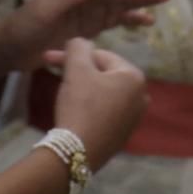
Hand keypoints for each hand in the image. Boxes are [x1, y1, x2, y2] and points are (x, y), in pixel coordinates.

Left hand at [0, 0, 168, 74]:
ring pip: (119, 7)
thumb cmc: (26, 27)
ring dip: (140, 6)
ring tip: (161, 4)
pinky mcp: (86, 29)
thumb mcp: (47, 9)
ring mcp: (86, 14)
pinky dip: (129, 20)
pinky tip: (145, 23)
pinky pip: (113, 22)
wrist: (10, 48)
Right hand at [43, 39, 147, 169]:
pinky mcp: (123, 134)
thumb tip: (81, 42)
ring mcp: (134, 117)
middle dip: (78, 71)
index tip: (50, 58)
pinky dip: (90, 106)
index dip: (74, 55)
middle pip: (104, 74)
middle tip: (55, 73)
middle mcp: (142, 96)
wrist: (77, 152)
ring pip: (104, 92)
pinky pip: (105, 111)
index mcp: (135, 77)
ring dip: (83, 87)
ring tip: (64, 91)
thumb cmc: (80, 105)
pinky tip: (75, 111)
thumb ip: (78, 47)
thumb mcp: (76, 69)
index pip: (101, 55)